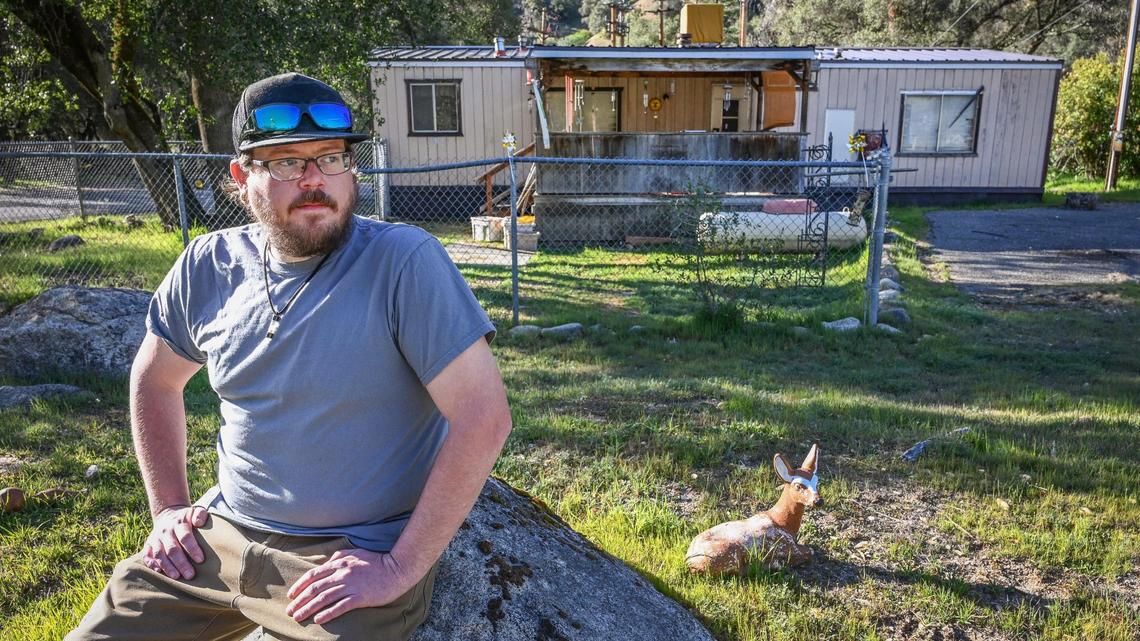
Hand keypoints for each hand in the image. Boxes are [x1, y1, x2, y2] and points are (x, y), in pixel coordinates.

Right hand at [141, 504, 207, 579]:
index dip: (192, 549)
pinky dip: (151, 564)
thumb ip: (200, 515)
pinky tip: (159, 572)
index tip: (200, 560)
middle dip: (181, 563)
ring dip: (167, 566)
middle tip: (190, 575)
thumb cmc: (187, 517)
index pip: (185, 537)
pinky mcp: (148, 544)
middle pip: (172, 549)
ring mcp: (155, 538)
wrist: (168, 514)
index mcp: (179, 523)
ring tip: (176, 577)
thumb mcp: (195, 511)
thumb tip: (199, 522)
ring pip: (159, 554)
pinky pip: (146, 555)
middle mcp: (165, 531)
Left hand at [286, 549, 418, 624]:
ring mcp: (351, 585)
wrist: (398, 568)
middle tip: (290, 610)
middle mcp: (342, 573)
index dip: (300, 585)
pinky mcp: (360, 597)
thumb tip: (327, 562)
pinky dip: (327, 613)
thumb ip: (339, 556)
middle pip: (315, 588)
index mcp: (340, 562)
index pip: (314, 574)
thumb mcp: (356, 553)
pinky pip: (340, 606)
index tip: (291, 595)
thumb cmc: (377, 561)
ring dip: (308, 608)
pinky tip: (318, 619)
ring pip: (324, 598)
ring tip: (298, 617)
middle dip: (300, 600)